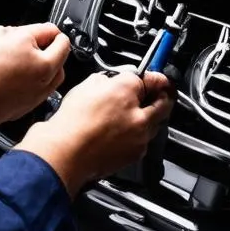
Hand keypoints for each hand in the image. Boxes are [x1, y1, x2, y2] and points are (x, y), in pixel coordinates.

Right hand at [16, 70, 174, 196]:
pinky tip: (120, 130)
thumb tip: (115, 81)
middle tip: (156, 90)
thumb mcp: (87, 86)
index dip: (152, 75)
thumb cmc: (72, 123)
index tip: (153, 76)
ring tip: (132, 112)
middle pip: (163, 102)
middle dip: (161, 94)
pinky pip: (144, 139)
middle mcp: (139, 116)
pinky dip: (138, 133)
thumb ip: (108, 80)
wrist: (66, 152)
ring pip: (155, 122)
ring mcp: (140, 138)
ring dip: (150, 115)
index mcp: (126, 92)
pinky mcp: (135, 154)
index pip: (151, 79)